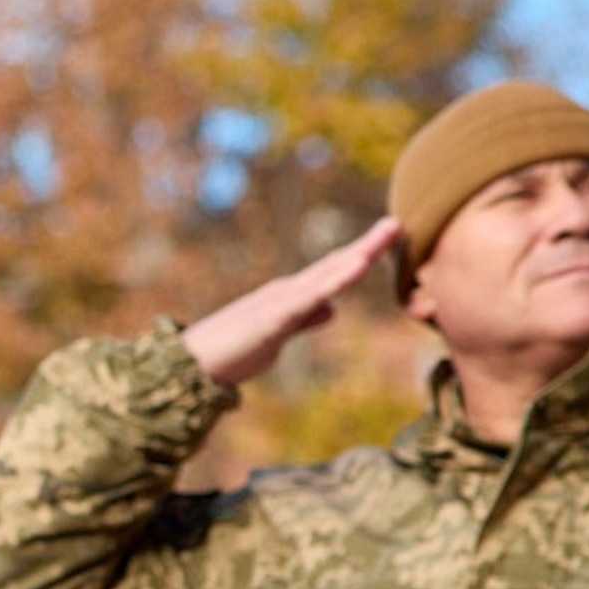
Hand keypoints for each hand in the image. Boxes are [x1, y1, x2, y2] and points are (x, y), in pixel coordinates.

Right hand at [179, 218, 401, 387]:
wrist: (191, 364)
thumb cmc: (231, 353)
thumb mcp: (278, 336)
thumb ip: (304, 321)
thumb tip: (333, 309)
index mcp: (290, 297)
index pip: (332, 272)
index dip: (360, 255)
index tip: (389, 239)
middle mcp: (286, 291)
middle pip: (333, 264)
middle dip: (367, 245)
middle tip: (397, 223)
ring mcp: (279, 302)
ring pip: (326, 274)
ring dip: (357, 254)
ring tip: (385, 235)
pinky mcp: (272, 318)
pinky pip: (309, 297)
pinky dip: (335, 281)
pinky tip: (357, 268)